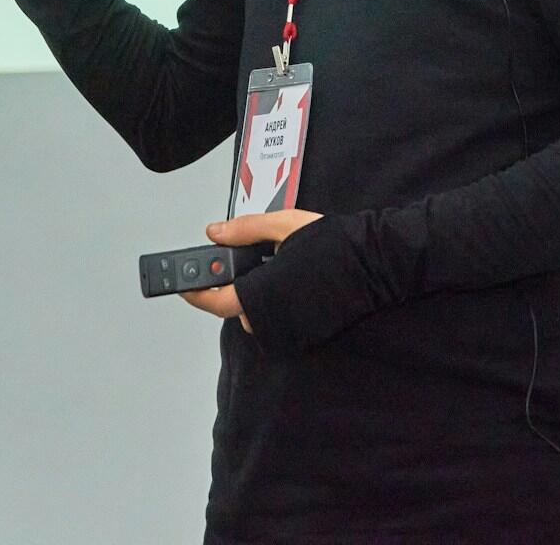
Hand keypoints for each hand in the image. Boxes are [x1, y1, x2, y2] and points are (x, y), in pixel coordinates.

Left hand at [178, 209, 322, 333]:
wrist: (376, 263)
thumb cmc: (333, 244)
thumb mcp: (283, 225)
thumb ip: (243, 229)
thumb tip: (214, 232)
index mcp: (260, 293)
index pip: (215, 301)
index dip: (195, 293)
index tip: (183, 286)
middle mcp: (271, 318)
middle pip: (238, 309)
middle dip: (238, 288)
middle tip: (248, 263)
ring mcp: (290, 329)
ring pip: (260, 316)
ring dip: (260, 297)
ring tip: (278, 267)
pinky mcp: (306, 333)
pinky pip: (280, 321)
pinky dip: (279, 304)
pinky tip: (295, 281)